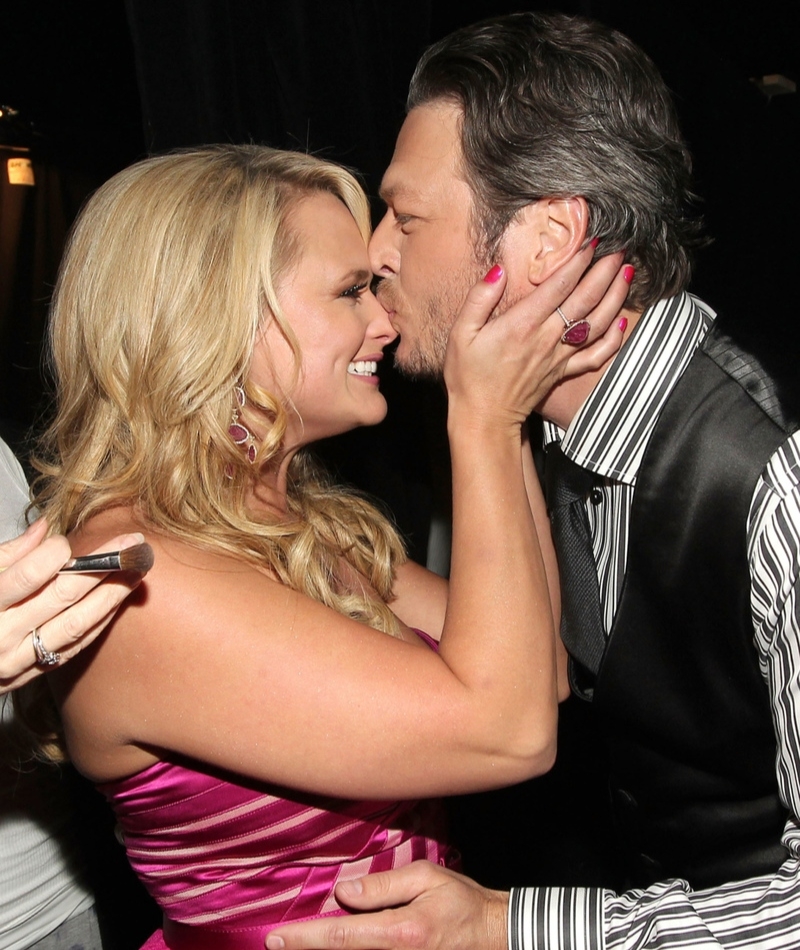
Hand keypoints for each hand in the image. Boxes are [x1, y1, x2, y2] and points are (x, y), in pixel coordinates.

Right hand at [0, 519, 147, 691]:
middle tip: (133, 544)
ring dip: (113, 594)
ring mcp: (17, 660)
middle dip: (103, 566)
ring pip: (76, 624)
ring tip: (138, 569)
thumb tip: (44, 529)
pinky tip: (119, 599)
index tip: (70, 540)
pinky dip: (100, 620)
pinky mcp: (32, 673)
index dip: (53, 555)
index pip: (26, 577)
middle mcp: (0, 637)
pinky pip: (75, 646)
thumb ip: (6, 555)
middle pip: (61, 597)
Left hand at [265, 860, 508, 949]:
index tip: (274, 938)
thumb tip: (343, 892)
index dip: (303, 939)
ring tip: (296, 944)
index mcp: (401, 932)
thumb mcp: (426, 878)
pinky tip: (331, 946)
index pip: (340, 936)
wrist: (496, 937)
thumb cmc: (462, 903)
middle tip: (274, 944)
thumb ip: (383, 886)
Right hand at [444, 247, 628, 431]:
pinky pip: (596, 356)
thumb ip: (480, 298)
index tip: (592, 242)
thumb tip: (499, 270)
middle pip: (585, 299)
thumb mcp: (462, 333)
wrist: (483, 417)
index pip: (559, 285)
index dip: (578, 261)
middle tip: (619, 250)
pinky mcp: (563, 372)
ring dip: (616, 297)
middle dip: (605, 271)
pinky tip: (622, 323)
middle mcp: (547, 338)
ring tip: (627, 274)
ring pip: (597, 323)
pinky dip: (613, 340)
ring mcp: (559, 356)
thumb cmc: (467, 375)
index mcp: (523, 323)